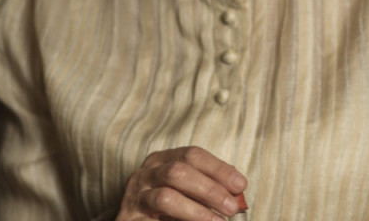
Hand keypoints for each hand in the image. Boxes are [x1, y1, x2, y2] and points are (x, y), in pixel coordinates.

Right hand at [116, 146, 247, 220]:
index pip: (192, 154)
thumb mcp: (188, 190)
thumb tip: (237, 186)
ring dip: (197, 210)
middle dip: (210, 189)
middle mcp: (146, 173)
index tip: (240, 184)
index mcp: (163, 159)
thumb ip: (208, 184)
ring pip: (166, 197)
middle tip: (231, 207)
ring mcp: (135, 195)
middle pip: (179, 172)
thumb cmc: (167, 207)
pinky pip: (156, 220)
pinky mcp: (128, 218)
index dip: (218, 169)